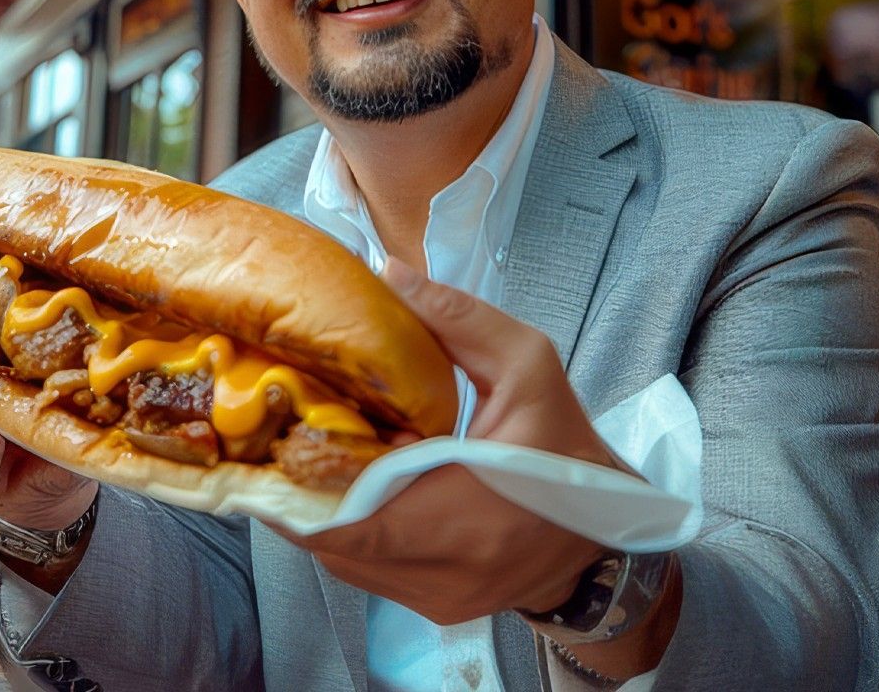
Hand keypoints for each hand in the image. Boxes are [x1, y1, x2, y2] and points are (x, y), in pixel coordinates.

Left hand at [281, 257, 620, 625]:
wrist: (604, 532)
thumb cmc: (565, 446)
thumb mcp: (527, 366)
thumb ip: (456, 317)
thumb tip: (388, 272)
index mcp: (468, 513)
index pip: (352, 516)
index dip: (298, 486)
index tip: (276, 439)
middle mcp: (445, 571)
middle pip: (332, 540)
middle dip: (296, 492)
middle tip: (275, 442)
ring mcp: (437, 597)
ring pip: (343, 561)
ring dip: (317, 513)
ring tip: (302, 461)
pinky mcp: (434, 606)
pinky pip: (368, 572)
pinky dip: (349, 533)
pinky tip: (346, 492)